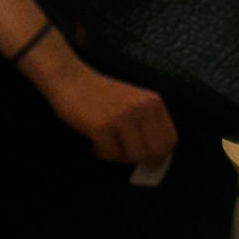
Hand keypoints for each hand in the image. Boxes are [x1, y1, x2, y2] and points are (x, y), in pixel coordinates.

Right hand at [34, 51, 175, 168]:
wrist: (68, 77)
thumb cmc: (97, 92)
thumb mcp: (131, 101)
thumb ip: (145, 122)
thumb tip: (153, 157)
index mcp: (153, 102)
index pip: (170, 139)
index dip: (162, 155)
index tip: (150, 161)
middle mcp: (141, 109)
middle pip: (155, 151)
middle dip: (141, 160)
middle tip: (126, 158)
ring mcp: (122, 117)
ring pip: (134, 155)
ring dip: (119, 157)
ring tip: (107, 147)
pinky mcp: (101, 126)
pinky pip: (110, 153)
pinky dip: (101, 153)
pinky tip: (94, 144)